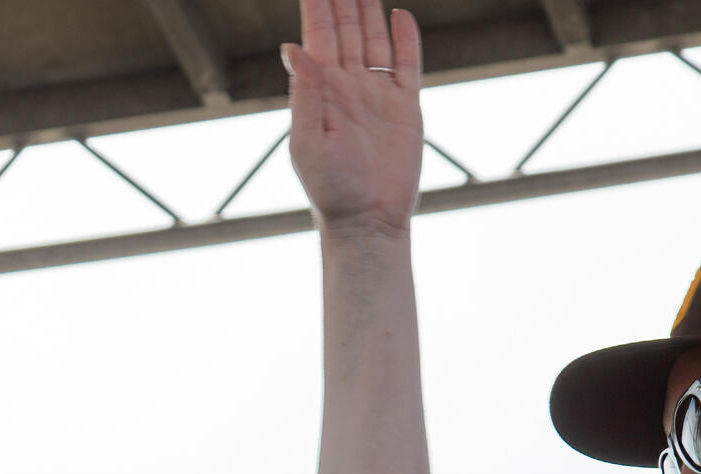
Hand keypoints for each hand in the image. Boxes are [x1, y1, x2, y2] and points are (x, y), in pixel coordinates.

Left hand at [285, 0, 422, 234]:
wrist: (368, 224)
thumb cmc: (331, 192)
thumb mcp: (307, 143)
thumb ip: (304, 94)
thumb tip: (294, 47)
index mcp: (321, 90)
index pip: (318, 32)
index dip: (317, 1)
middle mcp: (348, 86)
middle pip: (347, 26)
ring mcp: (378, 96)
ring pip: (374, 38)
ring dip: (369, 7)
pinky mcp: (406, 110)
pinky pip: (407, 66)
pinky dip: (405, 39)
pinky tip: (399, 15)